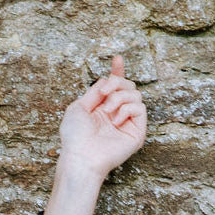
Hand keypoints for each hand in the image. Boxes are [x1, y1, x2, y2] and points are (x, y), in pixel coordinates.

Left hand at [57, 56, 146, 179]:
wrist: (81, 156)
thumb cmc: (75, 136)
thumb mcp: (79, 106)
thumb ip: (94, 92)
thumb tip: (105, 80)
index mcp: (101, 108)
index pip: (114, 87)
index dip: (117, 72)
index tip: (117, 59)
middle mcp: (116, 113)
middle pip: (127, 85)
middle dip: (115, 82)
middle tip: (102, 92)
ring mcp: (127, 122)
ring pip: (135, 94)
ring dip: (119, 97)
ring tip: (107, 111)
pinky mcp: (137, 132)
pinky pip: (140, 108)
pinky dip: (127, 109)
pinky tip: (115, 120)